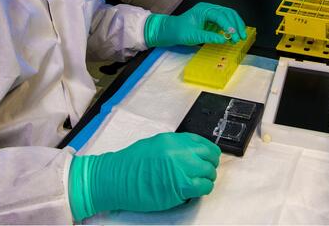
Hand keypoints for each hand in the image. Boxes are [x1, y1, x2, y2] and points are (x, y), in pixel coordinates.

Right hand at [68, 132, 220, 219]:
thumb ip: (177, 146)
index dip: (209, 151)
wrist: (118, 178)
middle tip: (205, 170)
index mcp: (174, 139)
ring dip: (207, 178)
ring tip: (198, 181)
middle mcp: (180, 152)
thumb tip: (193, 152)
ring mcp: (181, 169)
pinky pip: (203, 187)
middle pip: (210, 157)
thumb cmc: (132, 162)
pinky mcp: (180, 188)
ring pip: (209, 173)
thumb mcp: (157, 144)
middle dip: (210, 164)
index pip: (203, 143)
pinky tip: (194, 190)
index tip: (209, 157)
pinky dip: (202, 189)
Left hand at [144, 2, 246, 46]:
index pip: (220, 15)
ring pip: (228, 16)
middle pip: (228, 13)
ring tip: (240, 36)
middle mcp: (209, 9)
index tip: (234, 34)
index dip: (228, 25)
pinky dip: (231, 27)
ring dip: (236, 25)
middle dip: (236, 24)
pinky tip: (234, 34)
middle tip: (241, 36)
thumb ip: (209, 36)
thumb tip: (223, 39)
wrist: (171, 31)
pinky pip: (225, 21)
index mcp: (204, 9)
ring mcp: (211, 13)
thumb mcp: (194, 36)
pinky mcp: (212, 19)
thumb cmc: (180, 31)